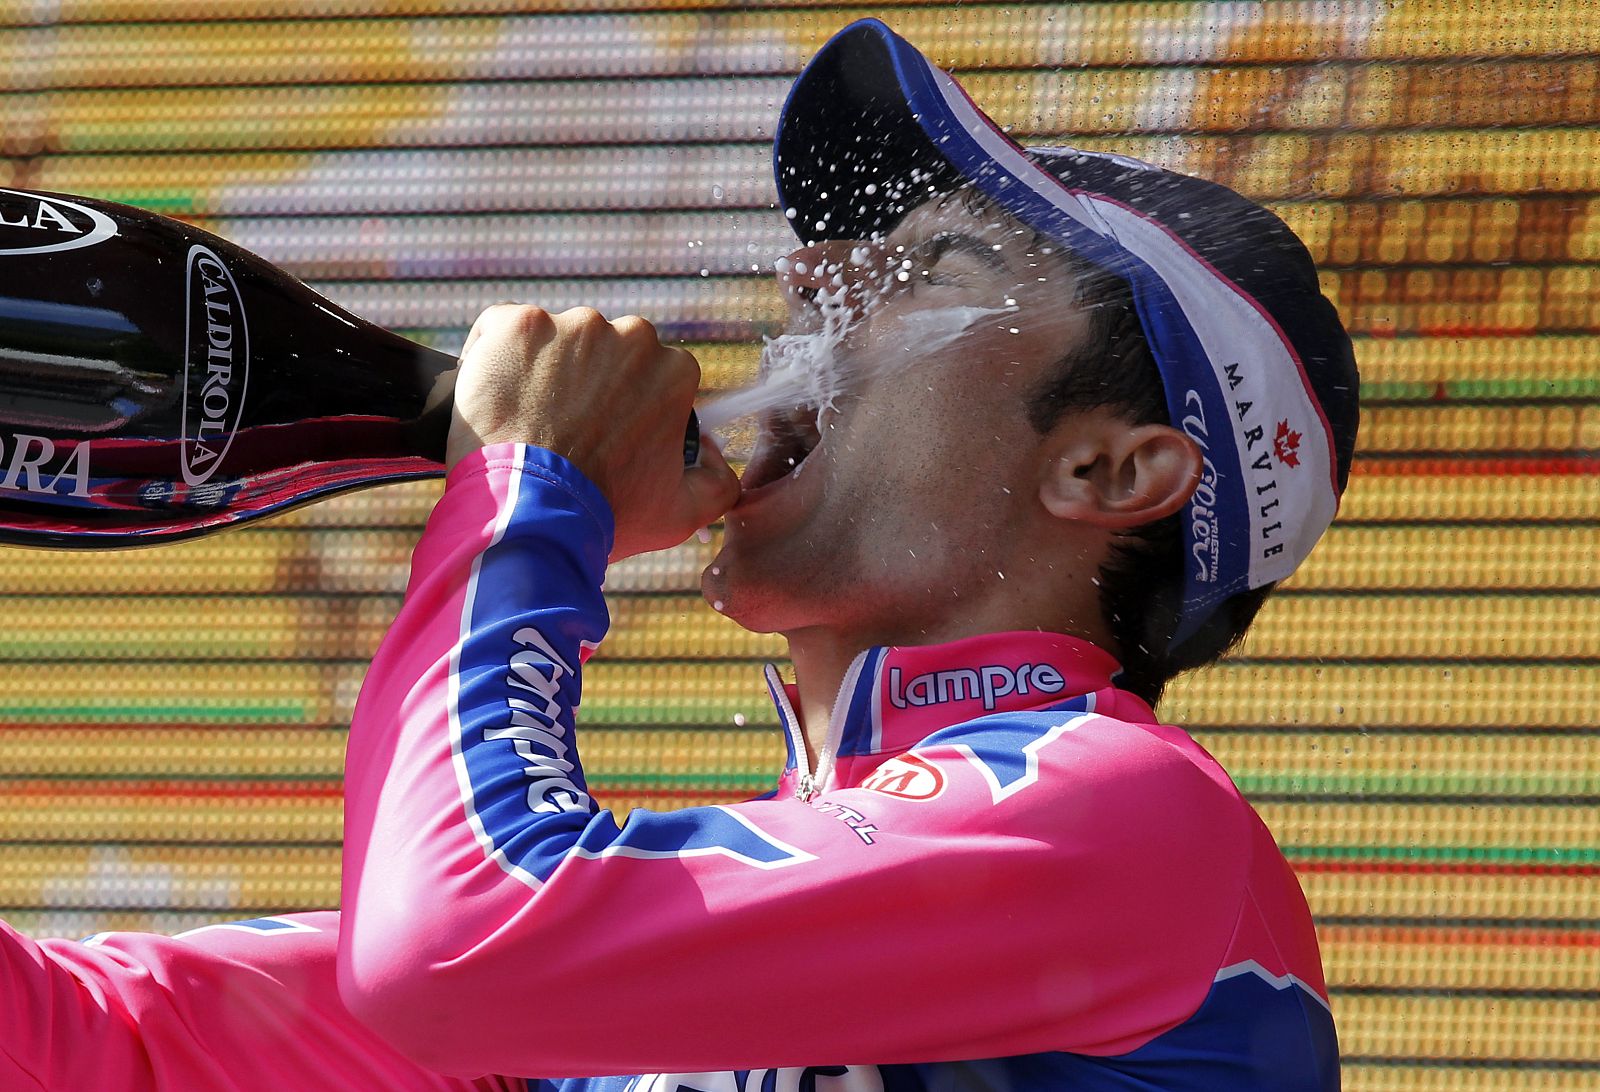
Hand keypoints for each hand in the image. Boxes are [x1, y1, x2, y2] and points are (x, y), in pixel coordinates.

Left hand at [447, 304, 739, 559]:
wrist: (528, 512)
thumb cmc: (604, 513)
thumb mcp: (681, 515)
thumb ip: (718, 483)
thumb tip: (714, 453)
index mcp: (673, 371)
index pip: (651, 377)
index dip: (625, 407)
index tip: (601, 434)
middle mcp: (629, 336)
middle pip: (605, 353)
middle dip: (586, 384)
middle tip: (561, 430)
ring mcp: (570, 326)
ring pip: (556, 342)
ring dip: (543, 372)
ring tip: (525, 421)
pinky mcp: (516, 325)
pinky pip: (502, 330)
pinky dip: (496, 357)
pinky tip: (496, 398)